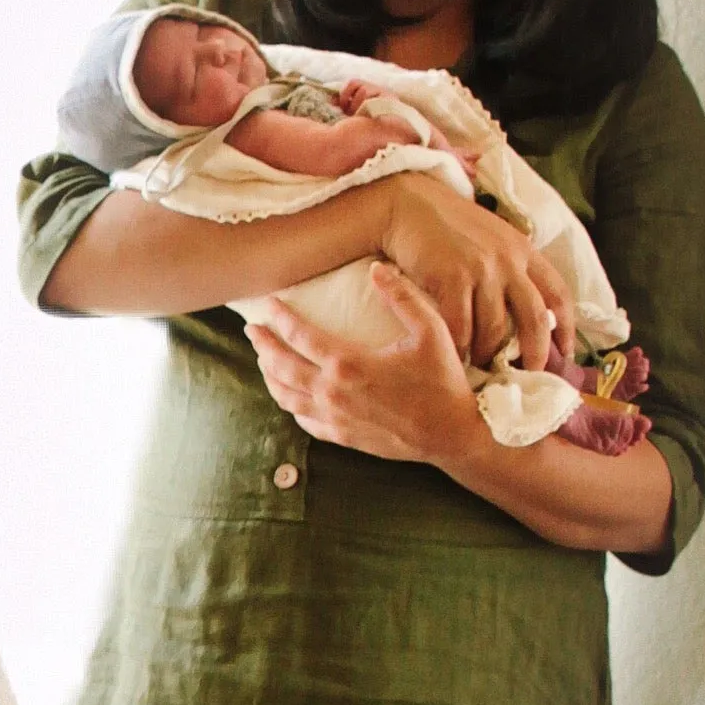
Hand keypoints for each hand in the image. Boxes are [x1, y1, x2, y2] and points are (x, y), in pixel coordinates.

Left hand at [252, 269, 480, 464]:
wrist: (452, 434)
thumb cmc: (443, 381)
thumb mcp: (431, 331)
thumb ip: (402, 297)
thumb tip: (377, 268)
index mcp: (350, 364)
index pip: (300, 336)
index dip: (279, 318)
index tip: (267, 304)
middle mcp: (334, 393)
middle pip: (281, 366)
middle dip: (263, 345)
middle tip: (253, 329)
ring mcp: (334, 418)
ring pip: (285, 395)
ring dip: (269, 374)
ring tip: (263, 358)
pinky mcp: (341, 436)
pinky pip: (302, 419)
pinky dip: (288, 402)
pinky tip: (288, 392)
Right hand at [368, 169, 571, 373]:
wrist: (407, 205)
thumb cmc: (446, 224)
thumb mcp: (491, 236)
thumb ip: (510, 263)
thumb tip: (519, 303)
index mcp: (524, 250)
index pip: (558, 294)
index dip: (567, 328)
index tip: (565, 354)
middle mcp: (510, 261)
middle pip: (535, 319)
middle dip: (535, 353)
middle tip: (527, 375)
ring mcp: (482, 270)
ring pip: (495, 330)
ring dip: (488, 355)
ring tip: (480, 368)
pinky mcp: (452, 279)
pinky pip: (460, 327)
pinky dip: (458, 347)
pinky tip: (453, 356)